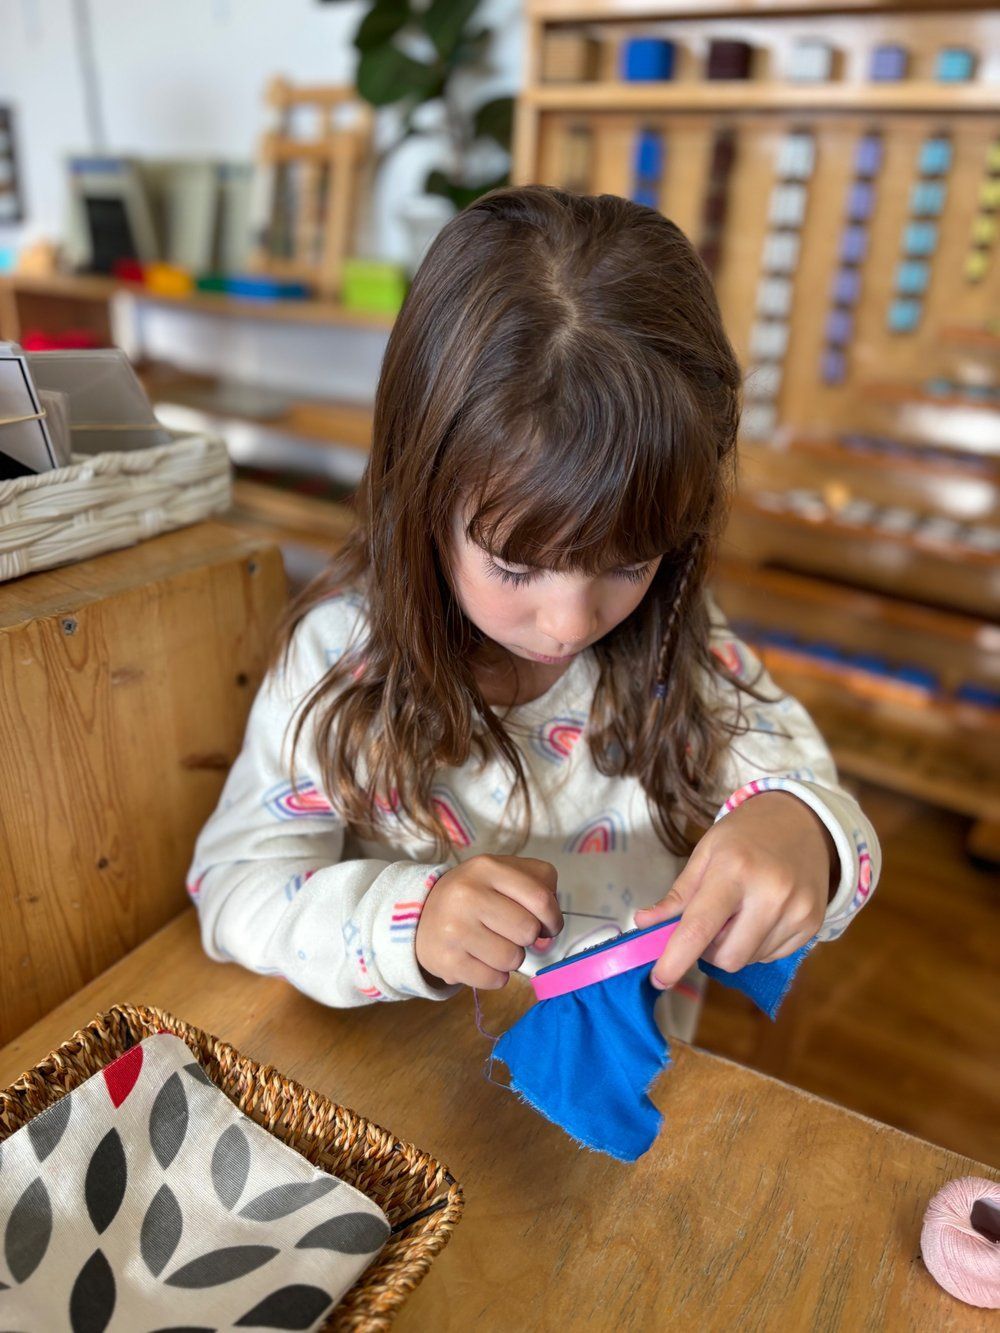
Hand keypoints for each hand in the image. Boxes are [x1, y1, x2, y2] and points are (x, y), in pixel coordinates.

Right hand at [415, 854, 563, 989]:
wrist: (420, 916)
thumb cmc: (474, 895)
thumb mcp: (503, 873)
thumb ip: (539, 889)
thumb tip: (547, 935)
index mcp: (486, 868)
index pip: (541, 899)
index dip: (553, 918)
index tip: (547, 925)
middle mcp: (467, 895)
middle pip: (528, 930)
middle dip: (528, 938)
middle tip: (511, 933)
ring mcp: (454, 929)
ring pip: (513, 958)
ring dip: (511, 958)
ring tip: (493, 945)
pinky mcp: (447, 961)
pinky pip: (495, 980)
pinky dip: (495, 976)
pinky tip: (481, 961)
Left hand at [633, 792, 835, 989]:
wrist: (803, 821)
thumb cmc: (745, 835)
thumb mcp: (705, 852)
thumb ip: (677, 894)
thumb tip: (643, 924)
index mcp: (734, 870)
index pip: (700, 927)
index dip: (676, 959)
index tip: (659, 978)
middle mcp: (770, 894)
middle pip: (727, 957)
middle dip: (707, 951)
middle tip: (708, 924)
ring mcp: (797, 911)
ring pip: (749, 961)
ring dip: (733, 947)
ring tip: (739, 912)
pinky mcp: (813, 924)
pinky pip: (772, 957)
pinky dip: (756, 945)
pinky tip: (761, 916)